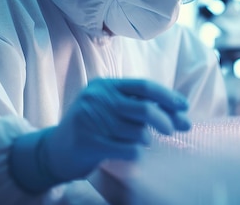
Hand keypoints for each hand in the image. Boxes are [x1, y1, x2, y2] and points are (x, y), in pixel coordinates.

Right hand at [10, 78, 190, 191]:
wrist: (54, 150)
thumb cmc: (92, 128)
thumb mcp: (110, 108)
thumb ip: (138, 105)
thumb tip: (179, 113)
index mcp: (105, 85)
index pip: (144, 86)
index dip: (168, 96)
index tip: (185, 107)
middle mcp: (97, 98)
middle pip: (144, 108)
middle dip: (166, 119)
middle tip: (176, 129)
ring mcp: (90, 119)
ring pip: (137, 132)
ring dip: (145, 140)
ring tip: (138, 142)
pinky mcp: (88, 141)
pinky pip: (128, 149)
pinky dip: (136, 153)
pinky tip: (131, 152)